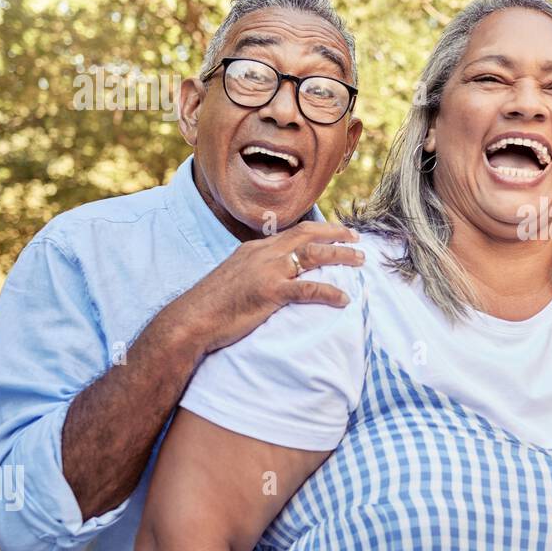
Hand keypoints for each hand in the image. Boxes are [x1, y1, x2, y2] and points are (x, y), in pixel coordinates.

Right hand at [176, 220, 363, 356]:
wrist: (190, 320)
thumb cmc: (211, 306)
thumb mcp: (234, 278)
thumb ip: (254, 272)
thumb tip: (271, 278)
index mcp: (254, 249)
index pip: (292, 232)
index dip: (318, 230)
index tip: (336, 231)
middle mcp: (263, 254)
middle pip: (307, 234)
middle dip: (336, 233)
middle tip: (357, 238)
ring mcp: (267, 271)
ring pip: (314, 255)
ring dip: (340, 255)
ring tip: (360, 260)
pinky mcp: (270, 292)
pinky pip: (308, 289)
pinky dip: (330, 292)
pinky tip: (344, 298)